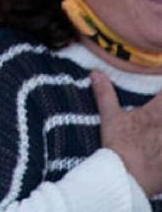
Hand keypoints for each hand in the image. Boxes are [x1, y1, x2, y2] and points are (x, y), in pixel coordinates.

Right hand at [93, 70, 161, 195]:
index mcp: (154, 113)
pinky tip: (158, 148)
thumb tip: (96, 73)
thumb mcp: (109, 118)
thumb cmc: (119, 146)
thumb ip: (105, 94)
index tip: (156, 95)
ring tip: (155, 132)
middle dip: (161, 111)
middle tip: (154, 115)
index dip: (161, 93)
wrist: (127, 177)